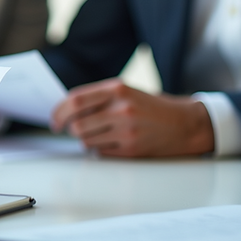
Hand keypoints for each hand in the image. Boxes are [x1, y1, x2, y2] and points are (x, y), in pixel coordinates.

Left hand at [51, 78, 213, 156]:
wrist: (185, 123)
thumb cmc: (151, 107)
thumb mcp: (126, 92)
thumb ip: (98, 98)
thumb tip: (65, 110)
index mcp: (117, 89)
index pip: (75, 100)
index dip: (59, 112)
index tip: (54, 120)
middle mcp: (121, 108)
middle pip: (77, 124)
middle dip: (70, 129)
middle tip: (70, 130)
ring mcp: (126, 130)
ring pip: (86, 140)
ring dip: (85, 140)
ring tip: (98, 134)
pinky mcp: (131, 149)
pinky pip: (101, 152)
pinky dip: (100, 149)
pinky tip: (112, 142)